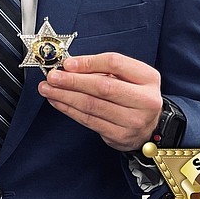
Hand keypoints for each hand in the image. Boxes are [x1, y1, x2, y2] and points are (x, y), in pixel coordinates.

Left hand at [37, 52, 162, 151]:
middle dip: (72, 81)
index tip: (67, 63)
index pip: (115, 63)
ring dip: (65, 96)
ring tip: (48, 89)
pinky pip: (89, 120)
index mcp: (148, 78)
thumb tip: (70, 67)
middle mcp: (145, 100)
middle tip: (52, 77)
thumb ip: (103, 69)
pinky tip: (58, 102)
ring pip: (92, 106)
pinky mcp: (120, 136)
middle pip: (103, 87)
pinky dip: (69, 110)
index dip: (88, 62)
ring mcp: (134, 121)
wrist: (151, 127)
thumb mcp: (128, 76)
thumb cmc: (134, 96)